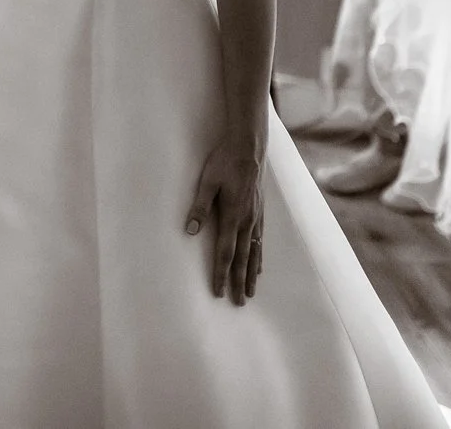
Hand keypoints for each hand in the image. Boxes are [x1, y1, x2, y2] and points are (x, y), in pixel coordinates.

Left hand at [187, 138, 263, 304]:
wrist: (249, 147)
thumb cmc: (225, 162)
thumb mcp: (207, 181)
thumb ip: (199, 206)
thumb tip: (189, 231)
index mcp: (232, 216)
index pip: (225, 252)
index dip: (221, 274)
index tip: (218, 292)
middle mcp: (247, 221)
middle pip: (242, 259)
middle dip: (238, 282)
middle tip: (239, 303)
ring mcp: (256, 217)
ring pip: (254, 252)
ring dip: (251, 273)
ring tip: (250, 291)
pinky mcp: (260, 211)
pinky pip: (260, 240)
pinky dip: (259, 256)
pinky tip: (259, 265)